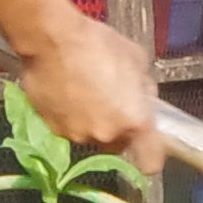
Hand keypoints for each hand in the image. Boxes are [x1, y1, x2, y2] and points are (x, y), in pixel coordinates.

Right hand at [16, 13, 166, 173]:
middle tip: (110, 102)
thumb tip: (140, 98)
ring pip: (90, 135)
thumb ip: (143, 89)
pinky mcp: (52, 128)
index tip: (147, 150)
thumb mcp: (137, 60)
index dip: (150, 157)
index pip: (150, 163)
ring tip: (84, 92)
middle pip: (116, 145)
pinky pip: (67, 127)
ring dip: (90, 120)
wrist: (53, 39)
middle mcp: (106, 135)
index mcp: (134, 121)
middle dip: (116, 129)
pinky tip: (66, 92)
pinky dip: (68, 116)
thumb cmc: (100, 44)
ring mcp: (77, 134)